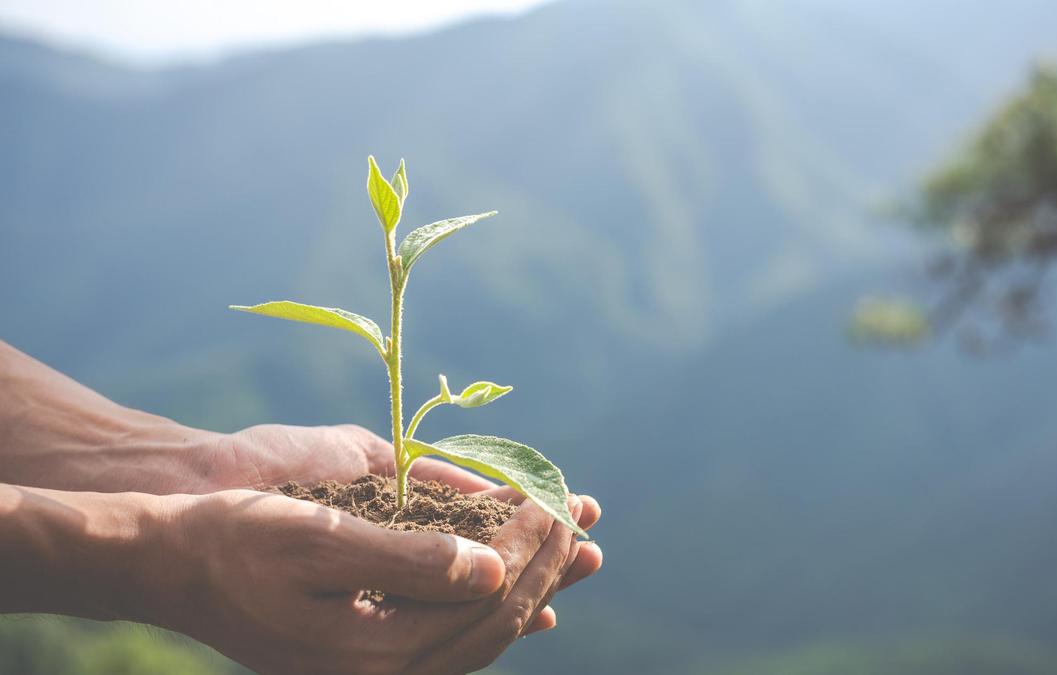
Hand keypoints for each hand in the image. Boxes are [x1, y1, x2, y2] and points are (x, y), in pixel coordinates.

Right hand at [153, 488, 589, 673]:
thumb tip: (494, 569)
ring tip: (580, 549)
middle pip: (495, 624)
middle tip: (585, 517)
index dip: (531, 552)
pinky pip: (452, 638)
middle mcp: (384, 673)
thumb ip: (410, 560)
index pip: (485, 604)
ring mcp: (378, 668)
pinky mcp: (370, 652)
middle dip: (547, 567)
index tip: (557, 502)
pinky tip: (526, 596)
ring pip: (481, 634)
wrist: (173, 564)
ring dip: (534, 586)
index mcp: (375, 656)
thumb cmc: (238, 541)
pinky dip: (495, 610)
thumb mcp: (321, 540)